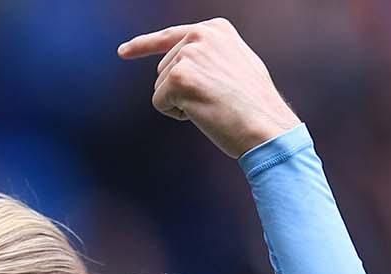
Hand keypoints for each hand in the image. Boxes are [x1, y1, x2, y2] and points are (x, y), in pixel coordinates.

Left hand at [118, 18, 301, 158]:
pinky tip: (204, 113)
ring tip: (214, 106)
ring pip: (161, 86)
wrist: (267, 128)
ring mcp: (188, 55)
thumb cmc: (256, 107)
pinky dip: (177, 114)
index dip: (143, 46)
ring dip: (182, 103)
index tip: (123, 52)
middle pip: (164, 68)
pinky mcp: (178, 78)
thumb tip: (186, 62)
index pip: (169, 36)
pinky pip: (160, 102)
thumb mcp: (239, 64)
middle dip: (182, 90)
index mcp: (215, 29)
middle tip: (216, 101)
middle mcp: (200, 34)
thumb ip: (212, 55)